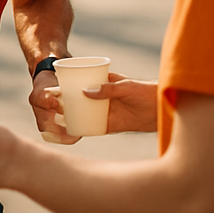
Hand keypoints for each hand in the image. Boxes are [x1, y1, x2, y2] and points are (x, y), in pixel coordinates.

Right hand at [33, 72, 158, 141]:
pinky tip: (69, 131)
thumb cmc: (146, 92)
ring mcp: (104, 111)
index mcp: (103, 82)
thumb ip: (108, 88)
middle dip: (64, 101)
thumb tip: (85, 91)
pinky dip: (80, 129)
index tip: (54, 87)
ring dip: (70, 115)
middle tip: (50, 105)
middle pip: (78, 98)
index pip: (81, 81)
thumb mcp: (127, 87)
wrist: (163, 110)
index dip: (67, 84)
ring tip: (54, 118)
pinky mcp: (108, 125)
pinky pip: (90, 127)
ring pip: (82, 113)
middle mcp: (100, 97)